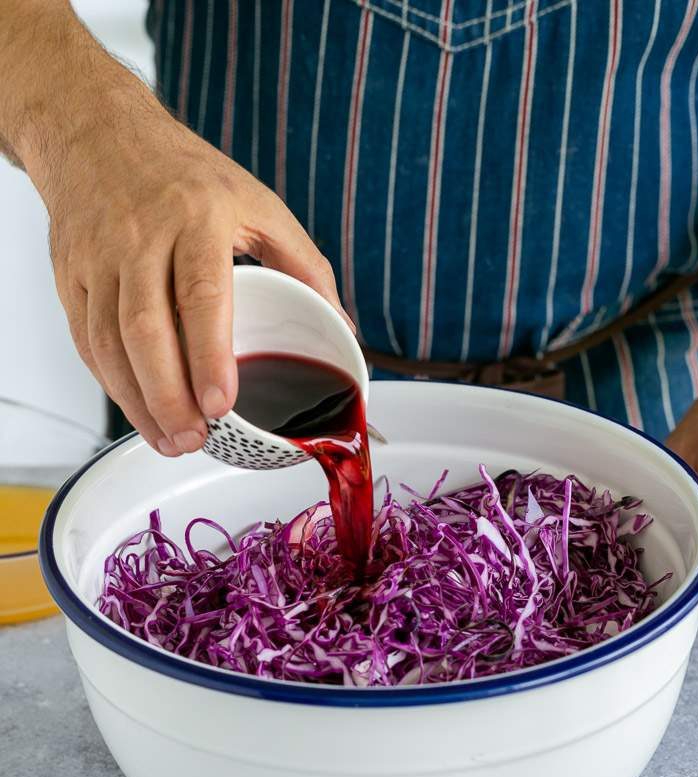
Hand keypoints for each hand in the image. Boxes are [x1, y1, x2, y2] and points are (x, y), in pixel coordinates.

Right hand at [30, 78, 346, 455]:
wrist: (97, 133)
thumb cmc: (185, 174)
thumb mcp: (258, 203)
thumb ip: (305, 263)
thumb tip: (343, 327)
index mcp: (196, 217)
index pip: (200, 293)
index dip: (208, 354)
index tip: (220, 402)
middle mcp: (140, 236)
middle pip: (147, 329)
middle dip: (169, 395)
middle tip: (196, 438)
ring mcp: (99, 258)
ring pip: (109, 343)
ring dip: (138, 401)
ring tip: (171, 440)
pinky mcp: (71, 277)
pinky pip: (86, 341)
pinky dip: (111, 384)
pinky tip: (138, 410)